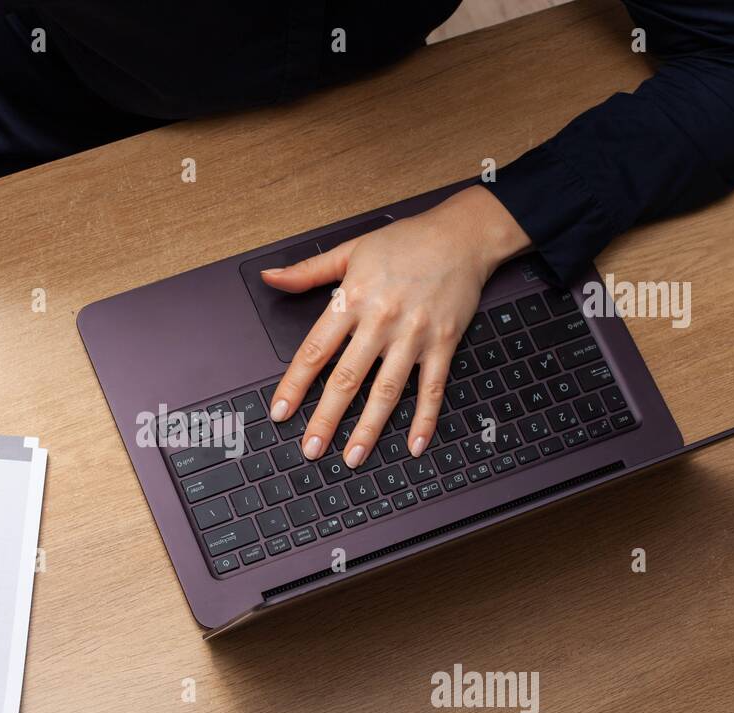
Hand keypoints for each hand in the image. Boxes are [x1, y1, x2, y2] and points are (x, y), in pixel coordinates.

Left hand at [262, 186, 529, 466]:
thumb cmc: (406, 241)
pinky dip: (424, 419)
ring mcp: (414, 335)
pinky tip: (414, 445)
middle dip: (326, 418)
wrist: (463, 234)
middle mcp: (381, 320)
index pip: (315, 350)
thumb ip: (308, 271)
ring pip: (387, 390)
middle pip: (347, 378)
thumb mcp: (351, 249)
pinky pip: (432, 388)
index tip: (280, 412)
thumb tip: (270, 278)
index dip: (294, 385)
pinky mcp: (443, 343)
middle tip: (310, 449)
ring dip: (368, 428)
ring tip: (352, 457)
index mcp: (353, 298)